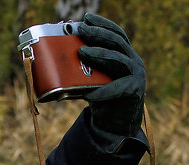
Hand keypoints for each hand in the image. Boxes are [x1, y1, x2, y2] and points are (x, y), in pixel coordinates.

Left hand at [78, 13, 145, 138]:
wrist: (114, 123)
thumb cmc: (101, 98)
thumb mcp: (90, 80)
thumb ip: (80, 71)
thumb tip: (53, 64)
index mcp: (123, 55)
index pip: (116, 34)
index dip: (102, 24)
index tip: (87, 17)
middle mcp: (132, 61)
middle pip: (117, 42)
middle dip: (98, 34)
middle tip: (82, 30)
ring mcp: (136, 75)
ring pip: (119, 60)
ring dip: (100, 54)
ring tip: (82, 52)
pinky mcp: (134, 91)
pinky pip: (117, 89)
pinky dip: (103, 91)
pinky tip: (90, 94)